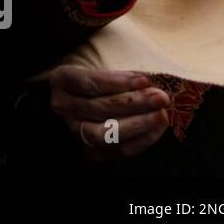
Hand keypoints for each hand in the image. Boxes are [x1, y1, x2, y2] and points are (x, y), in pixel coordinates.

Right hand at [49, 66, 169, 160]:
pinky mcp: (91, 152)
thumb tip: (147, 85)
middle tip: (161, 98)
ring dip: (138, 124)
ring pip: (105, 133)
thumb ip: (122, 78)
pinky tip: (156, 128)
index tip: (145, 80)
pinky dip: (141, 140)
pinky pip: (118, 150)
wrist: (85, 102)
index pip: (89, 83)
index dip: (118, 82)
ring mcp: (75, 132)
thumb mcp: (101, 71)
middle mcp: (63, 108)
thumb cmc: (98, 83)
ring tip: (161, 115)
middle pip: (99, 108)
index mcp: (62, 81)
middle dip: (134, 103)